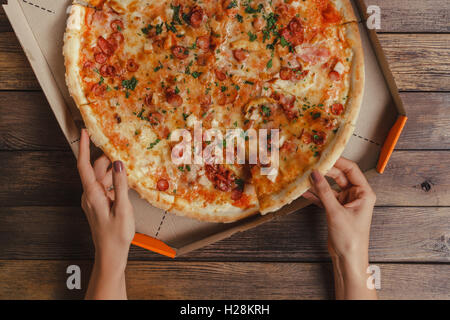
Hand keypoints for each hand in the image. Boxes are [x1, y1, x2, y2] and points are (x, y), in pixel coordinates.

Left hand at [78, 129, 133, 298]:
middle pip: (95, 169)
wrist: (110, 253)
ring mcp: (94, 199)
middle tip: (120, 144)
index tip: (85, 132)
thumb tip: (119, 163)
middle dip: (106, 157)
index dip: (84, 147)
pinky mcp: (99, 204)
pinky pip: (105, 186)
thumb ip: (121, 185)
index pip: (84, 165)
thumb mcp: (122, 208)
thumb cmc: (116, 234)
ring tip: (128, 162)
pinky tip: (127, 180)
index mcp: (92, 193)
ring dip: (113, 170)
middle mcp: (90, 194)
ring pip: (102, 177)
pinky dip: (115, 180)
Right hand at [303, 157, 376, 298]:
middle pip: (339, 176)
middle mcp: (356, 195)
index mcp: (364, 193)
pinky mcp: (336, 210)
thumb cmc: (350, 238)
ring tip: (305, 176)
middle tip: (311, 164)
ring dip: (318, 183)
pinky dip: (316, 194)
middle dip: (325, 171)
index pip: (351, 170)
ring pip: (330, 186)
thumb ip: (324, 192)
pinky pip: (325, 197)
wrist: (348, 258)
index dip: (338, 161)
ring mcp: (346, 202)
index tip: (324, 155)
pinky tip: (305, 191)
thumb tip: (315, 174)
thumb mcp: (336, 212)